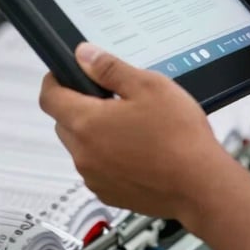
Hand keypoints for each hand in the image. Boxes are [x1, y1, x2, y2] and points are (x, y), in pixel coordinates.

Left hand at [39, 43, 231, 219]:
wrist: (201, 185)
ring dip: (94, 131)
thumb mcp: (147, 85)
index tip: (68, 73)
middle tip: (112, 96)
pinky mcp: (109, 193)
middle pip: (64, 121)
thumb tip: (83, 55)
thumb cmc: (178, 136)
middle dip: (79, 105)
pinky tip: (138, 148)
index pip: (49, 97)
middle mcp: (83, 154)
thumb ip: (109, 68)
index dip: (55, 80)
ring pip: (81, 145)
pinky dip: (108, 155)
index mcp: (86, 123)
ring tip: (132, 124)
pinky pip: (96, 167)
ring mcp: (94, 177)